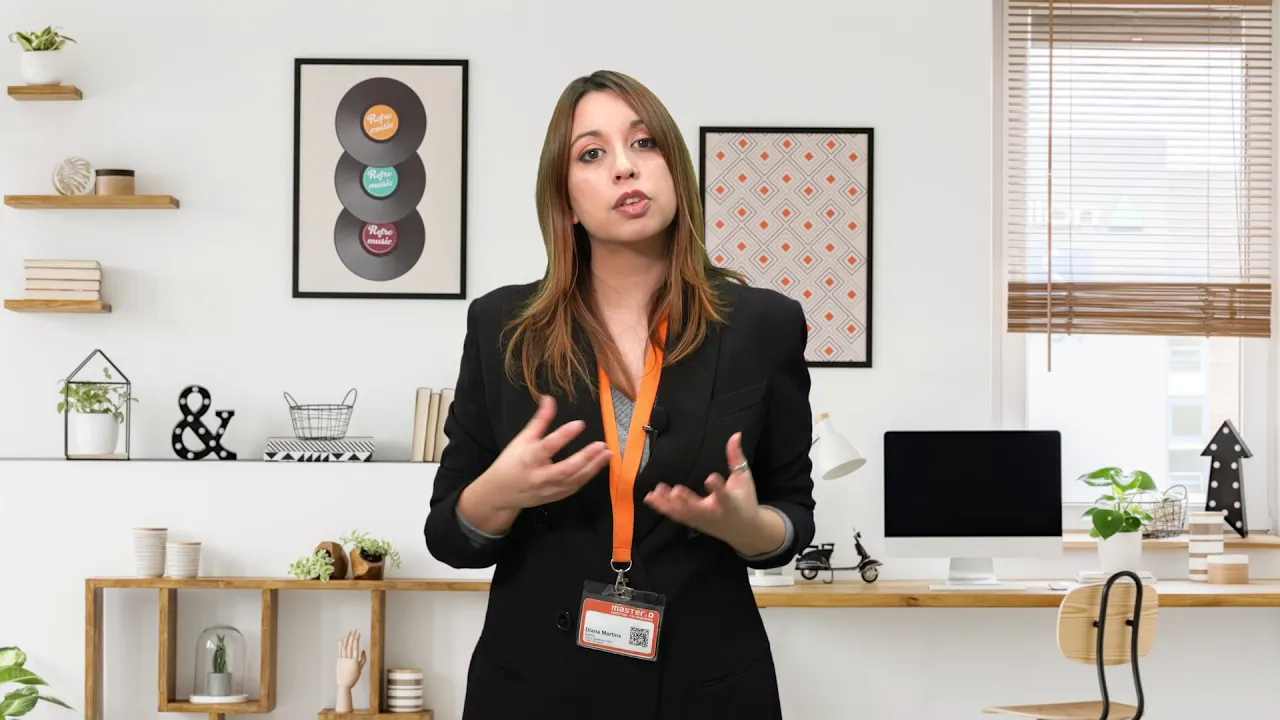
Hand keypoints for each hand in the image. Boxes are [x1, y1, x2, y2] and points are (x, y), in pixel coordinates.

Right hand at [459, 395, 611, 531]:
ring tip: (607, 453)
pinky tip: (600, 464)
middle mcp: (540, 476)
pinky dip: (589, 476)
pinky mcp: (557, 496)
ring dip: (593, 467)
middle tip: (602, 444)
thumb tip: (549, 398)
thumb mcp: (521, 439)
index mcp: (529, 458)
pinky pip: (576, 487)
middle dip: (585, 457)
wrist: (501, 494)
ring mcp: (549, 489)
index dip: (563, 435)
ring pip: (574, 480)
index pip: (548, 446)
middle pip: (565, 468)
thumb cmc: (511, 462)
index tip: (579, 424)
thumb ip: (539, 421)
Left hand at [644, 432, 782, 555]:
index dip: (717, 488)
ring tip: (655, 492)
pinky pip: (676, 516)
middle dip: (687, 501)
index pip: (724, 495)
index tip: (711, 478)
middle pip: (699, 510)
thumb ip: (736, 457)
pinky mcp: (693, 523)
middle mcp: (714, 514)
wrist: (745, 531)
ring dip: (668, 504)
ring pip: (683, 514)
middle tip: (676, 491)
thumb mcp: (744, 479)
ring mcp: (701, 520)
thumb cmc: (745, 501)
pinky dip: (663, 508)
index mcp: (730, 503)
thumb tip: (736, 434)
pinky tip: (650, 498)